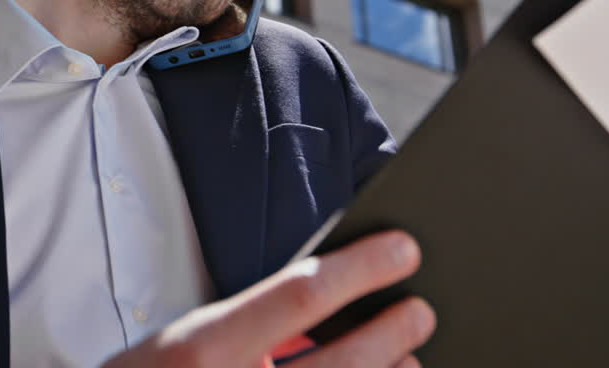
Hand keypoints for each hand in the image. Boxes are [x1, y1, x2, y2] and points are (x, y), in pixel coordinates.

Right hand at [101, 230, 434, 367]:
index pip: (298, 296)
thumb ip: (251, 320)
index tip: (402, 250)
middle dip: (391, 331)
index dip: (360, 269)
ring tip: (409, 355)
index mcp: (205, 346)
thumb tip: (326, 290)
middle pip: (340, 362)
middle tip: (420, 309)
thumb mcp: (188, 337)